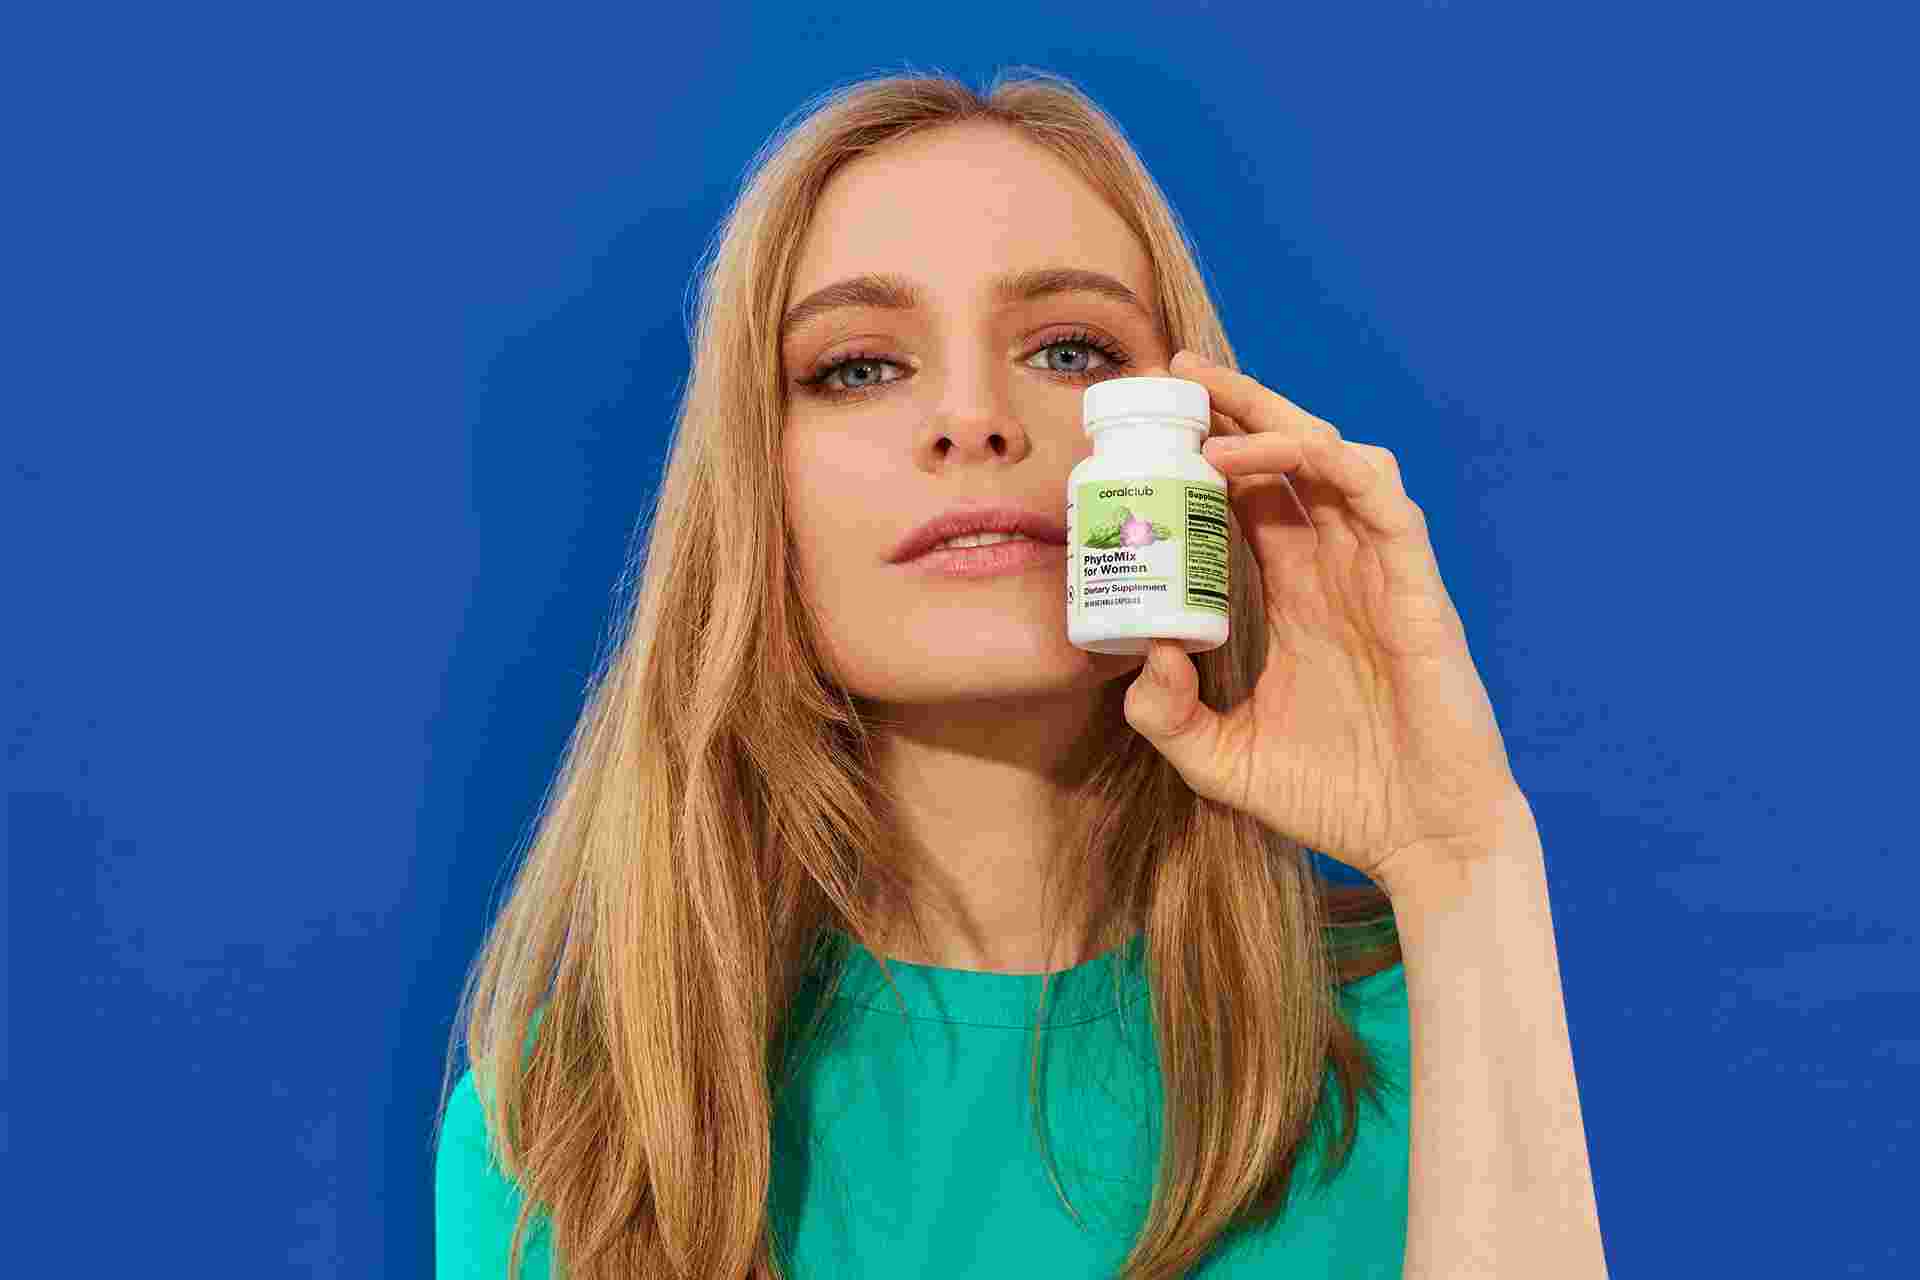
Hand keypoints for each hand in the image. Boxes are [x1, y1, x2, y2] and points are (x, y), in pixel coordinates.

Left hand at [1122, 348, 1525, 894]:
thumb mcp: (1221, 761)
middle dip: (1236, 406)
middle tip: (1173, 373)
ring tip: (1207, 412)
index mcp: (1296, 596)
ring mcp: (1378, 572)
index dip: (1204, 454)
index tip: (1141, 432)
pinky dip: (1325, 462)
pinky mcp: (1416, 587)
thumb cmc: (1335, 800)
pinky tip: (1264, 457)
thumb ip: (1168, 716)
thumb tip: (1139, 655)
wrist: (1423, 844)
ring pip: (1334, 457)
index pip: (1248, 498)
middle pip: (1287, 457)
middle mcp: (1336, 570)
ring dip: (1273, 422)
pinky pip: (1380, 498)